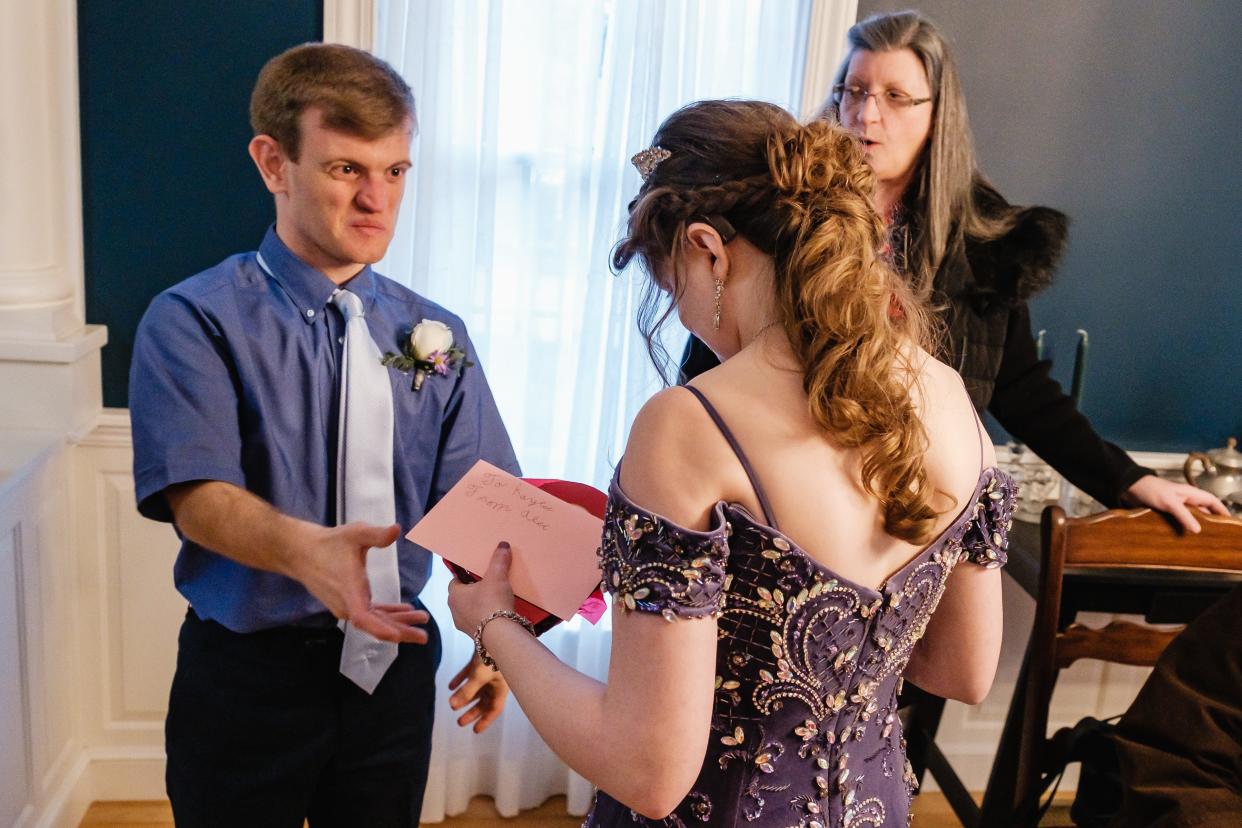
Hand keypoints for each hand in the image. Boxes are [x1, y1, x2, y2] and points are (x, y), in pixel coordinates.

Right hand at [288, 522, 429, 643]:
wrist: (302, 551)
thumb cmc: (329, 543)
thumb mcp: (355, 534)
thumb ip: (376, 535)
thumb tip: (396, 529)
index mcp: (349, 591)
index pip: (363, 618)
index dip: (380, 628)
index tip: (397, 636)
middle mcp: (347, 604)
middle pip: (375, 625)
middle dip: (400, 631)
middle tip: (424, 636)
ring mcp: (347, 606)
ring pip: (375, 620)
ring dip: (397, 622)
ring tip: (422, 620)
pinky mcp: (348, 602)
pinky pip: (370, 613)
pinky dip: (387, 614)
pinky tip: (405, 611)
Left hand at [446, 542, 516, 634]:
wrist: (500, 634)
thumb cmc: (492, 603)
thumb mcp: (497, 576)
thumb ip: (499, 560)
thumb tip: (502, 546)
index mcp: (454, 595)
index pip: (455, 581)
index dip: (465, 576)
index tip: (476, 573)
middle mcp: (455, 611)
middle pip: (463, 596)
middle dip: (474, 591)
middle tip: (488, 584)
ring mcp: (464, 625)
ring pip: (470, 610)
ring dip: (480, 605)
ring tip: (496, 599)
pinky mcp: (475, 636)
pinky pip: (479, 622)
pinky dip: (486, 618)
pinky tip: (499, 614)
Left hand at [447, 653, 509, 732]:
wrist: (496, 629)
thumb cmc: (492, 655)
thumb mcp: (479, 676)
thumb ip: (466, 692)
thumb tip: (452, 706)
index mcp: (500, 688)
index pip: (494, 709)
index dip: (485, 721)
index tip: (474, 731)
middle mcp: (496, 680)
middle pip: (485, 701)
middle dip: (472, 712)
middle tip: (459, 722)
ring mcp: (489, 669)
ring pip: (477, 688)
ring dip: (465, 697)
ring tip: (452, 705)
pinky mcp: (481, 659)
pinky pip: (470, 674)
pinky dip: (461, 680)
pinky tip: (450, 686)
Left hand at [1124, 475, 1228, 532]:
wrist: (1129, 487)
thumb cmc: (1150, 490)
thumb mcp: (1169, 502)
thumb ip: (1183, 515)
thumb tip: (1198, 530)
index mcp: (1190, 493)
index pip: (1212, 501)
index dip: (1222, 510)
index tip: (1230, 522)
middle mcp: (1185, 499)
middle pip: (1204, 510)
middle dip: (1212, 521)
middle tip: (1218, 536)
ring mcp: (1175, 506)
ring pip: (1191, 517)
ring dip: (1196, 526)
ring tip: (1203, 541)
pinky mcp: (1166, 512)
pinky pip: (1179, 521)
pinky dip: (1183, 528)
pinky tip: (1184, 538)